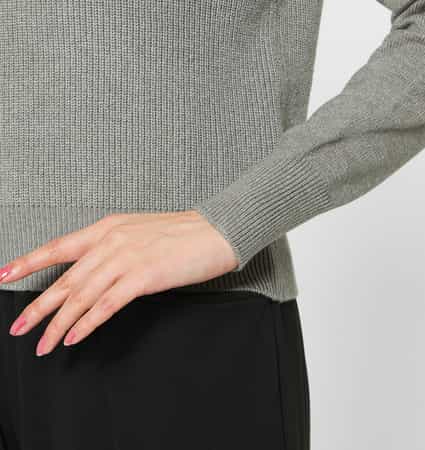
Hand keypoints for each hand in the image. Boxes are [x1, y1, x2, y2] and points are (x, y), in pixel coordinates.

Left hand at [0, 211, 237, 355]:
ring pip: (82, 296)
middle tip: (20, 327)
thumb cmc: (183, 233)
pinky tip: (74, 337)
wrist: (215, 231)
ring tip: (43, 343)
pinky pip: (107, 305)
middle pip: (66, 279)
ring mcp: (126, 258)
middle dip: (39, 306)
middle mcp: (111, 241)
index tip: (6, 275)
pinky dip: (87, 324)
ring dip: (58, 323)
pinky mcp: (143, 276)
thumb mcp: (141, 232)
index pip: (60, 246)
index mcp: (109, 227)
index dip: (30, 262)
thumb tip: (98, 272)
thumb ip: (116, 248)